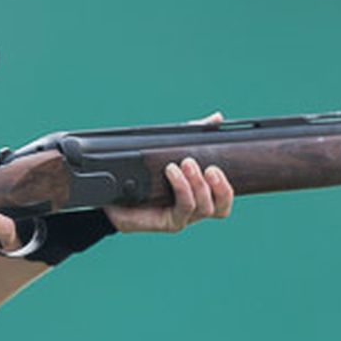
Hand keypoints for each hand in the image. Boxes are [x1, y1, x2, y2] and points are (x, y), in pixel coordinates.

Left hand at [104, 112, 235, 232]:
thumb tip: (217, 118)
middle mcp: (193, 210)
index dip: (226, 187)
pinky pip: (183, 209)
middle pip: (220, 209)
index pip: (223, 199)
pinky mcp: (168, 222)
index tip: (217, 166)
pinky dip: (181, 188)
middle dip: (219, 188)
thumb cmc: (145, 173)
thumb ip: (194, 134)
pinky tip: (171, 172)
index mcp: (198, 195)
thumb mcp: (171, 147)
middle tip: (209, 168)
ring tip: (185, 164)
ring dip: (197, 184)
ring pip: (203, 208)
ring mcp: (181, 217)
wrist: (114, 194)